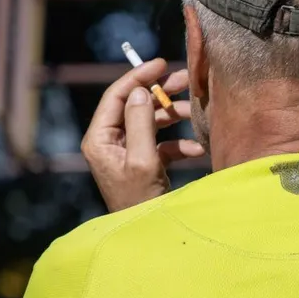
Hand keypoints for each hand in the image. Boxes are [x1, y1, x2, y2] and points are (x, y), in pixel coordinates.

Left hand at [81, 59, 200, 211]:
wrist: (148, 234)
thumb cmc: (140, 201)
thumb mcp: (143, 160)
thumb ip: (141, 123)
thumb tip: (141, 91)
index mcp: (100, 138)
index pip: (118, 97)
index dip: (139, 77)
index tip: (160, 63)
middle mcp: (110, 142)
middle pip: (136, 105)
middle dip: (161, 94)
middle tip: (185, 80)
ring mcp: (127, 152)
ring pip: (152, 122)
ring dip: (175, 117)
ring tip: (197, 114)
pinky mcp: (144, 164)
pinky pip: (163, 144)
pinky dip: (181, 144)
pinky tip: (198, 149)